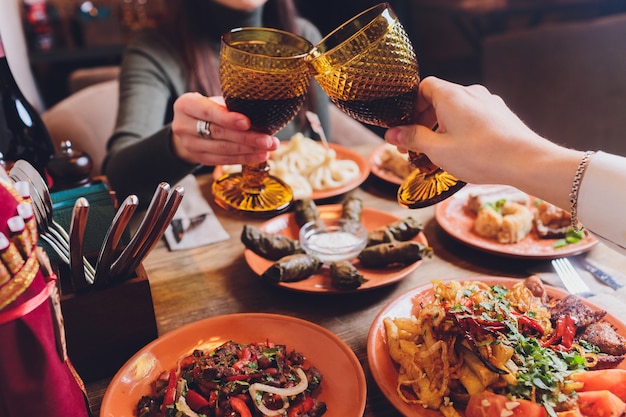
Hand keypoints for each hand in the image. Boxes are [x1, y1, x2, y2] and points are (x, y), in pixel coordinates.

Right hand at [170, 92, 279, 165]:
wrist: (191, 125)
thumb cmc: (208, 108)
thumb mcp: (214, 100)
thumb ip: (230, 106)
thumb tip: (261, 115)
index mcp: (185, 105)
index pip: (208, 112)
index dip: (228, 118)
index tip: (248, 123)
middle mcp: (183, 126)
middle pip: (219, 133)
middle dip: (247, 137)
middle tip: (268, 140)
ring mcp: (190, 145)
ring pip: (223, 149)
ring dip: (249, 150)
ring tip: (269, 148)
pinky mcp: (200, 158)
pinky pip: (224, 160)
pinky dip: (244, 158)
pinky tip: (259, 156)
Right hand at [384, 76, 582, 208]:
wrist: (527, 161)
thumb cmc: (482, 155)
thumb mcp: (438, 150)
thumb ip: (412, 139)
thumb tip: (392, 133)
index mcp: (451, 95)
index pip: (423, 87)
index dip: (411, 106)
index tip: (405, 127)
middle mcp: (471, 93)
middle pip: (439, 100)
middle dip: (424, 122)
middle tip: (416, 146)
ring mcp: (488, 103)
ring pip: (456, 111)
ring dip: (442, 128)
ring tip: (438, 154)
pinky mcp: (500, 116)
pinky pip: (473, 118)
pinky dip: (461, 131)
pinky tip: (462, 153)